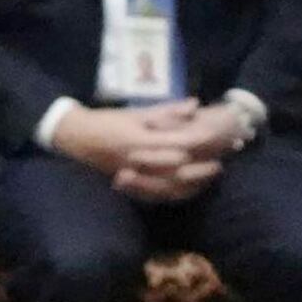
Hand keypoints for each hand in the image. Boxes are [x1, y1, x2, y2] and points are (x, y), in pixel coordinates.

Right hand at [56, 103, 220, 201]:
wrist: (78, 140)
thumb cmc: (108, 122)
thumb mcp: (136, 112)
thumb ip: (167, 111)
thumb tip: (195, 105)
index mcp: (142, 140)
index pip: (180, 144)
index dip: (202, 143)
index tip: (221, 138)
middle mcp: (141, 162)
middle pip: (180, 170)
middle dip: (203, 166)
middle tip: (223, 161)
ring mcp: (137, 177)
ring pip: (172, 186)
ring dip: (194, 182)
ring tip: (212, 173)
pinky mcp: (133, 186)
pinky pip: (159, 196)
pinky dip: (178, 193)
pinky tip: (193, 188)